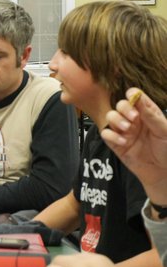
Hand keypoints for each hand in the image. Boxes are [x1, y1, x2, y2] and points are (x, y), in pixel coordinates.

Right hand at [101, 88, 166, 204]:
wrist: (161, 172)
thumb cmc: (165, 150)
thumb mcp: (164, 131)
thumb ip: (151, 115)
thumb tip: (139, 98)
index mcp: (146, 113)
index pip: (135, 97)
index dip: (132, 95)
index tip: (132, 97)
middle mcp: (132, 120)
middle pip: (120, 105)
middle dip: (124, 109)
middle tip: (133, 118)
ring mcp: (122, 131)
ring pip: (110, 116)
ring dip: (116, 120)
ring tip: (127, 129)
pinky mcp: (114, 143)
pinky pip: (105, 134)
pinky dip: (112, 136)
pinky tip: (123, 142)